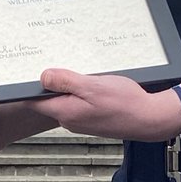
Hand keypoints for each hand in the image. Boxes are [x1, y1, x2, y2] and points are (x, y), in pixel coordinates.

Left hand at [27, 69, 180, 141]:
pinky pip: (77, 100)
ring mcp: (81, 119)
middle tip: (57, 62)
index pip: (35, 101)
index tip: (31, 69)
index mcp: (66, 112)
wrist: (150, 119)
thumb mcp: (93, 86)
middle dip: (50, 81)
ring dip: (68, 84)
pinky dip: (80, 89)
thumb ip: (66, 82)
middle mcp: (70, 119)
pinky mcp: (91, 117)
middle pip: (49, 98)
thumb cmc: (126, 104)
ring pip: (64, 98)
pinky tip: (90, 80)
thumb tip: (43, 77)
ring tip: (77, 70)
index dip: (30, 85)